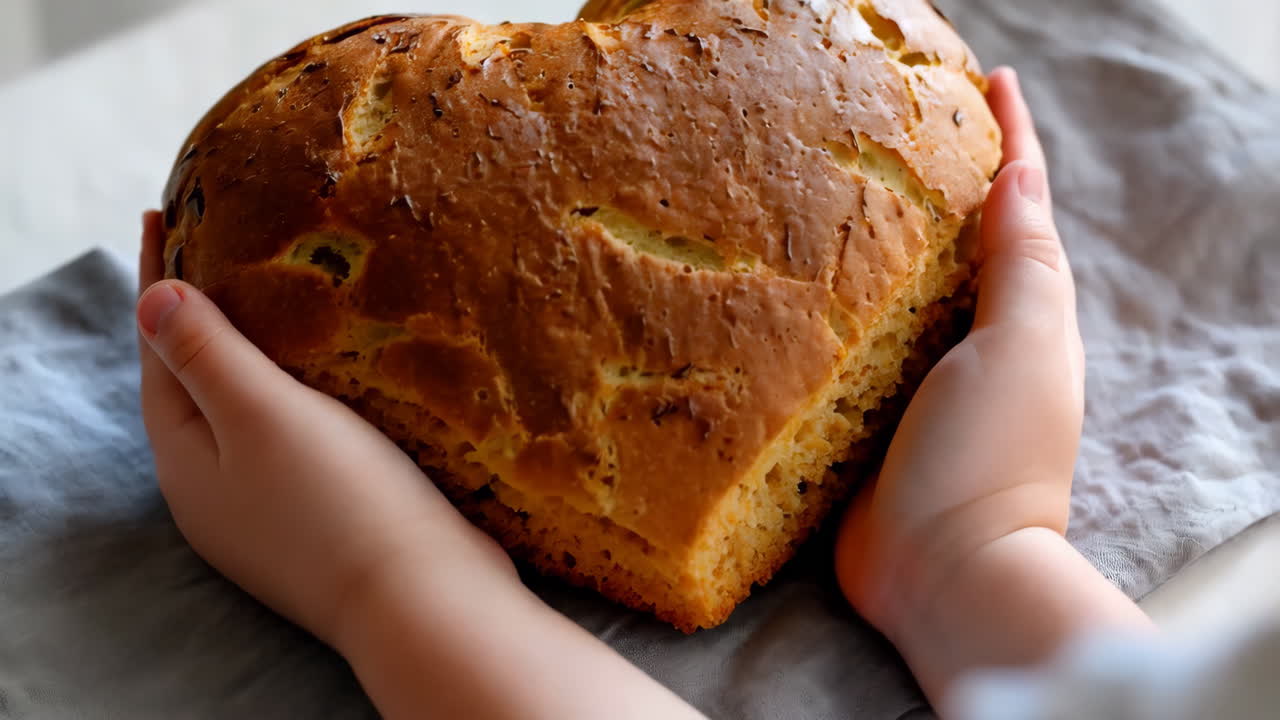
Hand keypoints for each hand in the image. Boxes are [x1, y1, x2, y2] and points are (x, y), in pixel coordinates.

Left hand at [136, 210, 517, 647]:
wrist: (425, 598)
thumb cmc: (342, 502)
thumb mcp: (264, 415)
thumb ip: (208, 354)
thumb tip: (151, 296)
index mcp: (187, 462)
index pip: (158, 352)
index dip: (160, 281)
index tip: (165, 212)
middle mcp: (219, 491)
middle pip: (197, 383)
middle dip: (202, 315)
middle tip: (219, 243)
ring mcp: (272, 510)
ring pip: (251, 411)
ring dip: (255, 353)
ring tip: (274, 294)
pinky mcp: (327, 516)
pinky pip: (296, 435)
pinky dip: (299, 392)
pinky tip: (331, 371)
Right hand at [835, 68, 1149, 703]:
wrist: (940, 572)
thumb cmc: (992, 456)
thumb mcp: (1022, 344)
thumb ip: (1022, 262)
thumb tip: (1021, 172)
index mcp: (1015, 315)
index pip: (1017, 208)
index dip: (1009, 141)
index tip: (987, 80)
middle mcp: (963, 341)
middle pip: (949, 240)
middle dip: (927, 178)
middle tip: (884, 118)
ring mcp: (904, 381)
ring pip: (882, 288)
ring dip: (861, 238)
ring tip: (819, 176)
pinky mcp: (851, 417)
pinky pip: (833, 345)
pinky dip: (816, 306)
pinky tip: (780, 276)